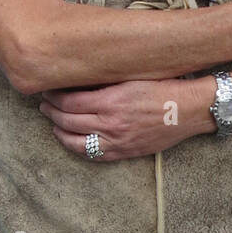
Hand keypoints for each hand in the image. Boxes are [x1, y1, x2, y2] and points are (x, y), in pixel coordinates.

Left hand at [41, 77, 214, 161]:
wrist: (187, 110)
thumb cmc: (162, 88)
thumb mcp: (131, 77)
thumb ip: (105, 81)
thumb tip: (79, 80)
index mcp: (111, 101)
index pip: (69, 102)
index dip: (54, 97)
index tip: (48, 91)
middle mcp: (111, 123)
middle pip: (68, 121)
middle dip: (51, 112)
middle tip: (44, 105)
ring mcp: (117, 141)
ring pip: (76, 141)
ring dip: (59, 132)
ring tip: (53, 124)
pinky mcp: (124, 152)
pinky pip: (94, 155)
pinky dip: (77, 148)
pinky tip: (71, 141)